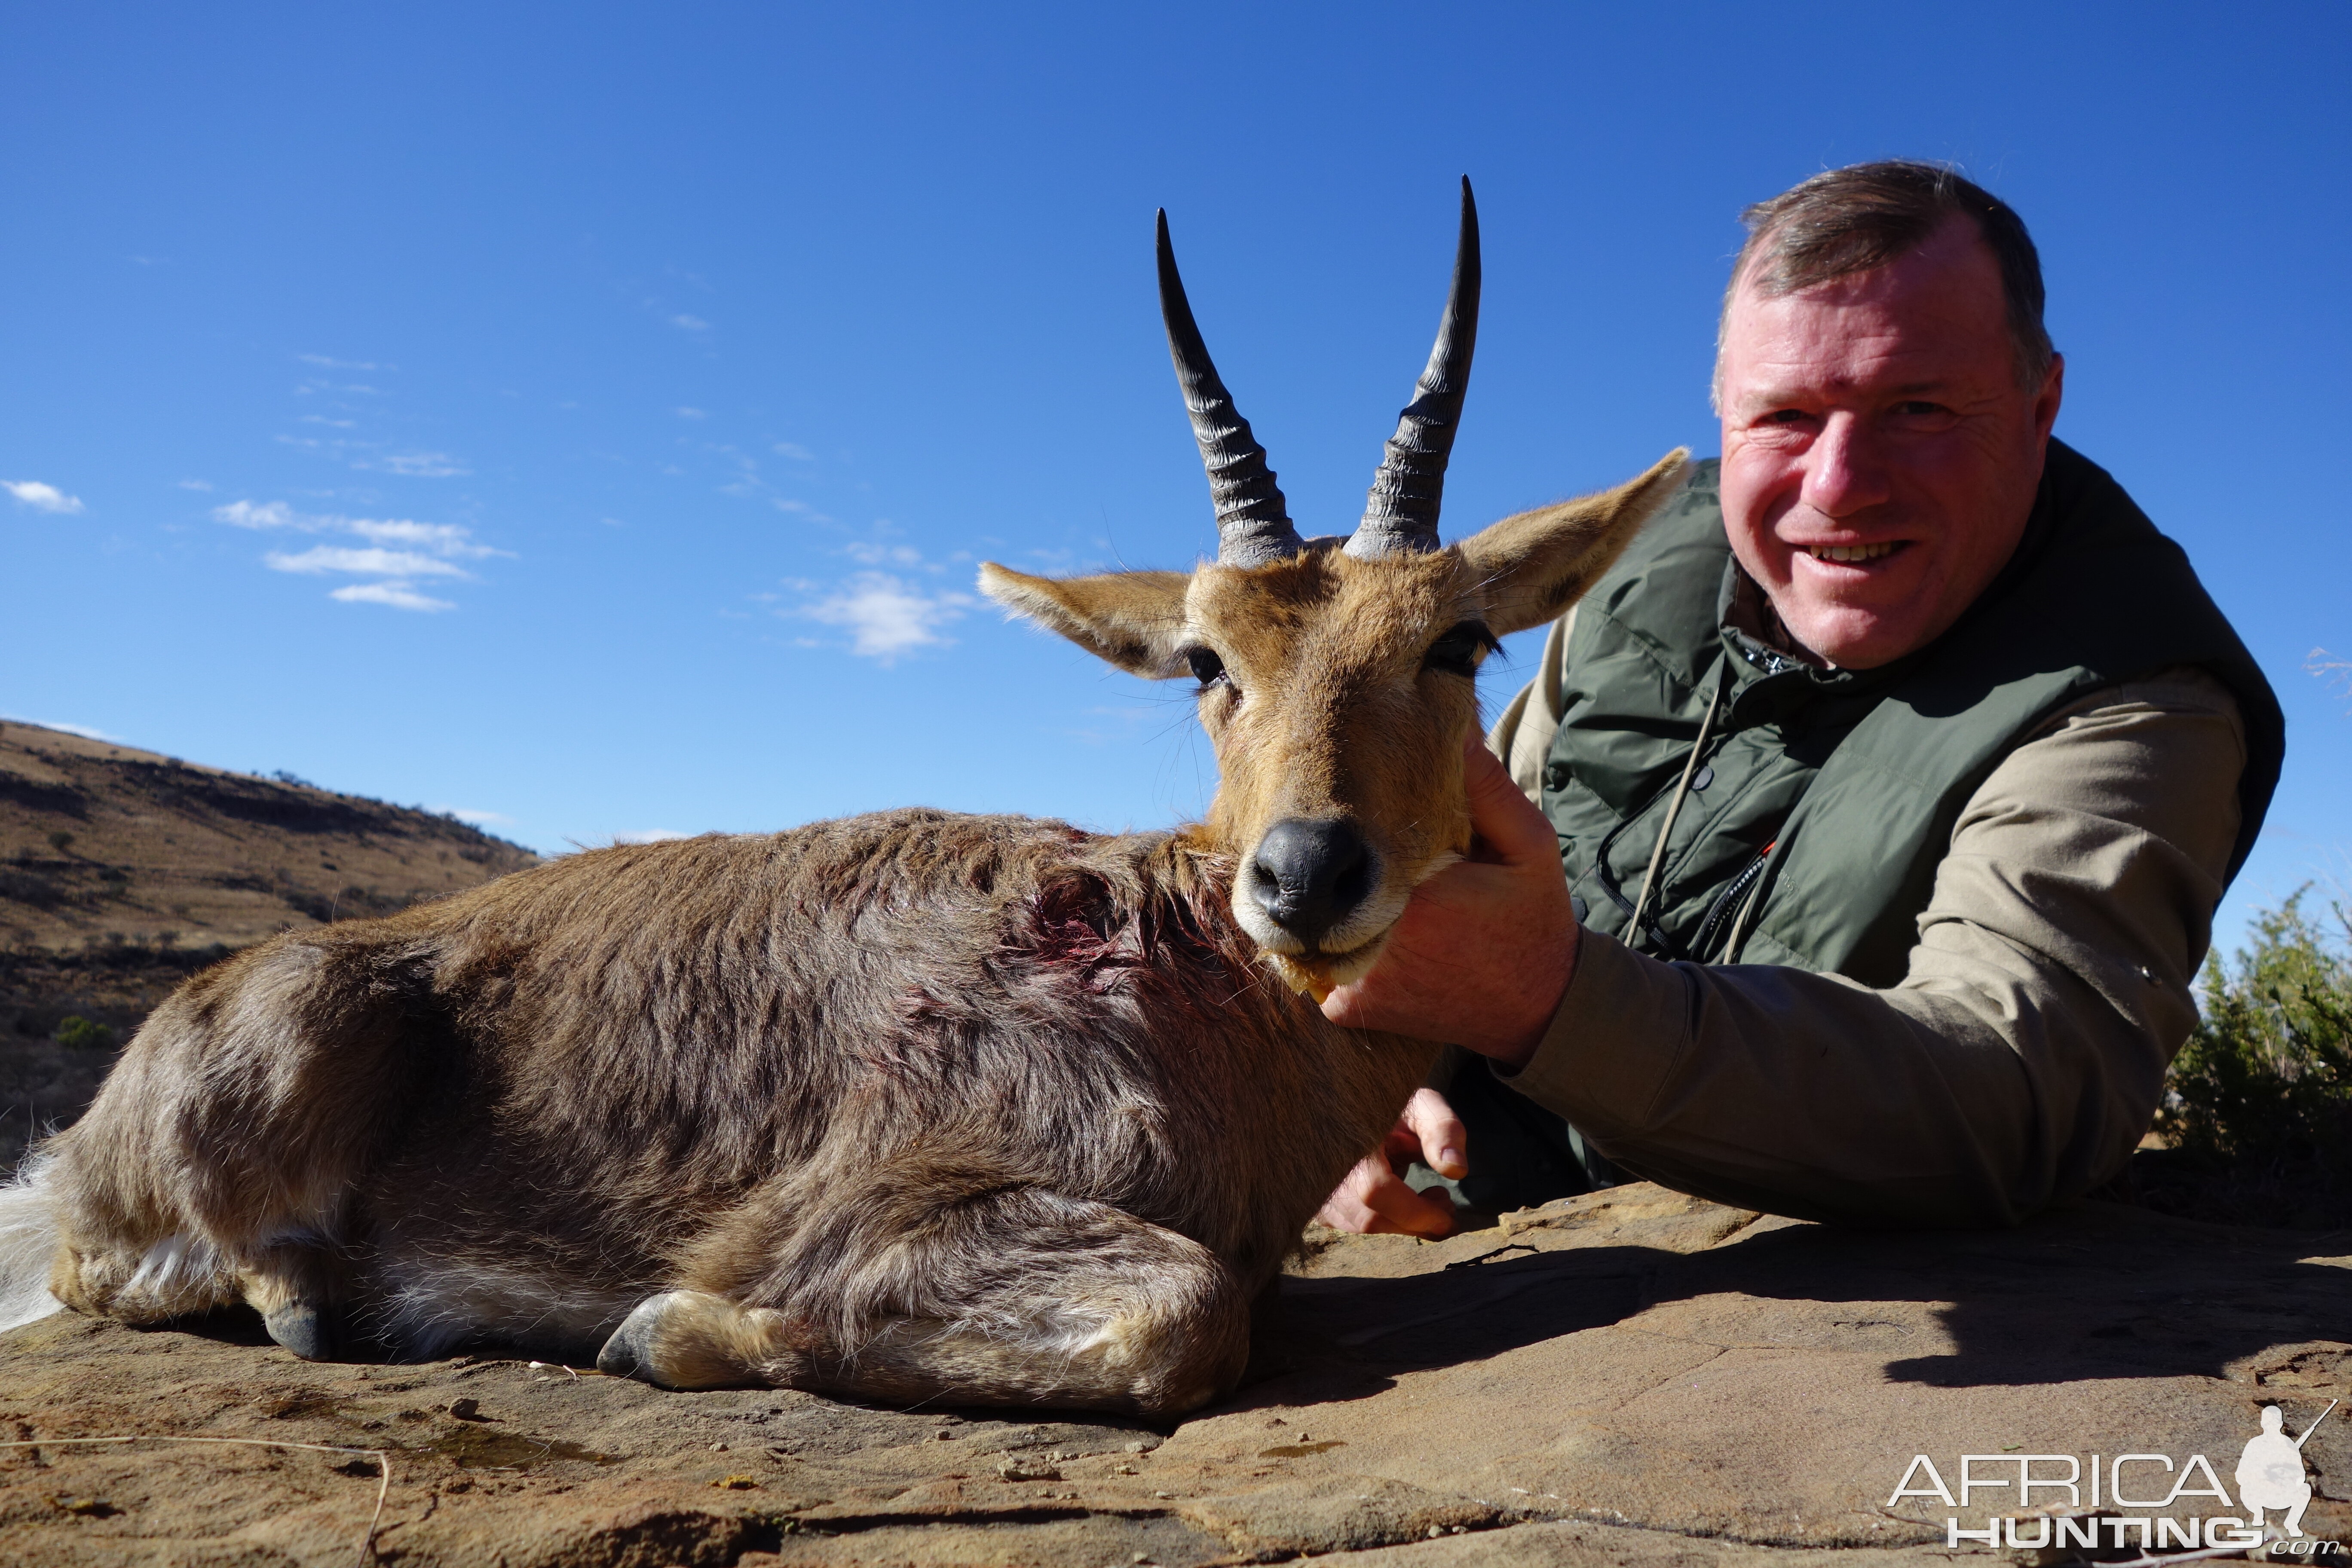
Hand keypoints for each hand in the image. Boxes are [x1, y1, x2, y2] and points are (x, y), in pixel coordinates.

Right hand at [1314, 1087, 1468, 1236]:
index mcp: (1348, 1137)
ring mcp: (1313, 1186)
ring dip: (1399, 1223)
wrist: (1354, 1104)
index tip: (1449, 1218)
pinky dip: (1380, 1220)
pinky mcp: (1315, 1198)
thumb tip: (1456, 1170)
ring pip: (1358, 1225)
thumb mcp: (1422, 1105)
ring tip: (1425, 1199)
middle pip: (1369, 1217)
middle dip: (1414, 1221)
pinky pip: (1348, 1223)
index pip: (1376, 1190)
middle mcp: (1323, 1166)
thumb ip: (1443, 1129)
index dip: (1415, 1212)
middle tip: (1444, 1203)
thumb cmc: (1391, 1104)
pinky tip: (1398, 1203)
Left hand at [1322, 733, 1578, 1068]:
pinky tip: (1351, 923)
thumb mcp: (1529, 844)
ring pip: (1308, 922)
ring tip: (1338, 878)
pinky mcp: (1347, 1009)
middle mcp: (1376, 947)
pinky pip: (1314, 963)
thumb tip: (1454, 730)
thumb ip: (1488, 787)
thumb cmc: (1532, 919)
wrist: (1536, 1009)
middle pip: (1320, 882)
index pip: (1348, 844)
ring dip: (1321, 899)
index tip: (1351, 811)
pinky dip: (1327, 941)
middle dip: (1327, 859)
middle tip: (1337, 839)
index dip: (1347, 824)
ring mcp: (1355, 983)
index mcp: (1416, 900)